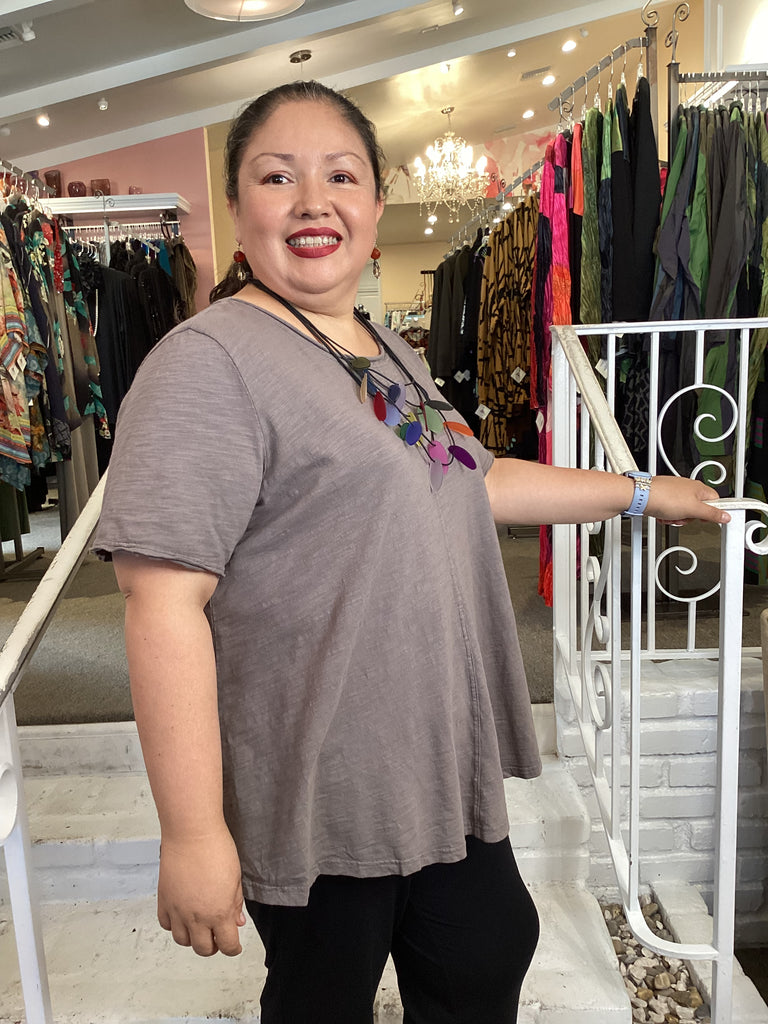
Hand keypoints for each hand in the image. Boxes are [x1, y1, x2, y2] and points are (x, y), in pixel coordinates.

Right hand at [157, 827, 245, 955]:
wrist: (191, 832)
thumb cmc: (217, 849)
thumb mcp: (236, 878)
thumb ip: (235, 903)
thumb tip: (236, 921)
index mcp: (219, 913)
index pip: (227, 946)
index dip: (233, 948)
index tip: (234, 945)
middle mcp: (197, 917)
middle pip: (203, 949)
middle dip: (213, 946)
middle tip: (218, 936)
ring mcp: (178, 910)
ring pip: (182, 940)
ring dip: (193, 938)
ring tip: (200, 925)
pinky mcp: (164, 900)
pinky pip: (166, 924)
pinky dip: (174, 925)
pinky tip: (183, 916)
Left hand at [645, 475, 730, 526]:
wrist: (641, 497)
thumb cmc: (664, 497)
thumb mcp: (693, 510)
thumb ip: (712, 514)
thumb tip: (726, 516)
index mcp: (699, 488)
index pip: (716, 501)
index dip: (714, 512)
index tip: (715, 519)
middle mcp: (688, 488)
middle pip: (698, 509)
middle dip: (690, 518)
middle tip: (684, 517)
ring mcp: (676, 493)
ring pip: (684, 512)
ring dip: (677, 518)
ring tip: (671, 516)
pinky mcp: (665, 498)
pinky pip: (672, 511)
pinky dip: (668, 516)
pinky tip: (663, 516)